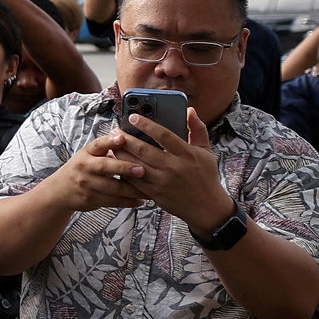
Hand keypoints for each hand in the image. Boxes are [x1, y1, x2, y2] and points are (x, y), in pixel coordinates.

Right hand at [40, 132, 147, 212]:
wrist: (59, 191)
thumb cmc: (81, 169)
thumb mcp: (88, 155)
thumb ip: (106, 148)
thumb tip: (129, 138)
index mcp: (87, 153)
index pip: (98, 144)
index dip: (110, 141)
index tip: (122, 138)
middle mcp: (84, 167)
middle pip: (105, 167)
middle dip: (124, 168)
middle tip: (141, 170)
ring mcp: (86, 184)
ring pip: (113, 188)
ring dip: (133, 190)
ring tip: (149, 190)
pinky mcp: (90, 199)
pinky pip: (113, 201)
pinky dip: (128, 202)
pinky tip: (140, 200)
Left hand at [113, 108, 233, 229]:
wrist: (206, 207)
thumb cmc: (206, 176)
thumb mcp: (206, 151)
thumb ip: (197, 129)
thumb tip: (190, 110)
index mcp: (186, 154)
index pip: (164, 135)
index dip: (147, 125)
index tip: (133, 117)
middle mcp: (173, 167)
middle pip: (144, 150)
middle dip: (126, 138)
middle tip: (115, 130)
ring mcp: (162, 181)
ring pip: (135, 164)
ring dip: (121, 153)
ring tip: (112, 144)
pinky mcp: (154, 193)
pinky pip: (134, 180)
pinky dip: (123, 170)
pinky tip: (116, 162)